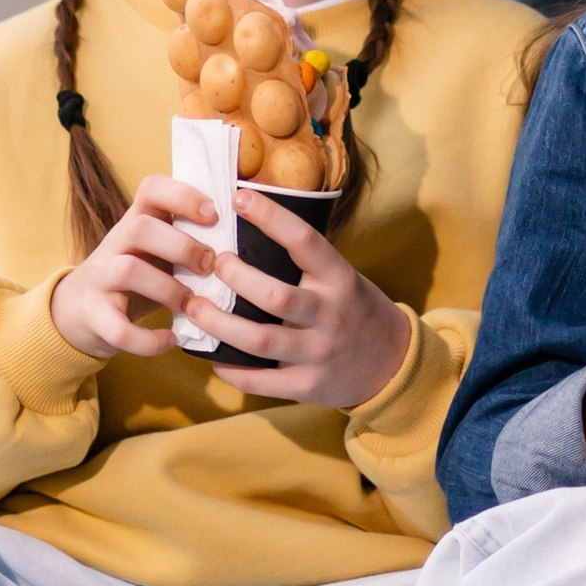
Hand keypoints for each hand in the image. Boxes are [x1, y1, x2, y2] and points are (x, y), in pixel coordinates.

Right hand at [50, 175, 223, 362]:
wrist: (82, 309)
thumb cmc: (138, 274)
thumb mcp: (157, 248)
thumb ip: (188, 237)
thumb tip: (249, 235)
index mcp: (136, 221)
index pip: (151, 189)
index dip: (182, 196)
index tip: (213, 214)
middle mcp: (115, 243)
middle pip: (140, 227)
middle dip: (182, 246)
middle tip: (209, 266)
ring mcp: (101, 278)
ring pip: (127, 270)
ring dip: (168, 289)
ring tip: (191, 304)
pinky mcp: (95, 315)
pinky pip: (118, 327)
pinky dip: (147, 339)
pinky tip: (170, 339)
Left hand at [213, 188, 415, 408]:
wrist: (392, 364)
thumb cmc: (353, 309)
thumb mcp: (341, 278)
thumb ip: (304, 263)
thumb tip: (244, 231)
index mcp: (340, 279)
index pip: (305, 241)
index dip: (271, 217)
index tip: (239, 198)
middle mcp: (330, 315)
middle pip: (275, 296)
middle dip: (235, 278)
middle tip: (212, 262)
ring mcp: (319, 353)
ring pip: (260, 340)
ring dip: (219, 323)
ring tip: (193, 306)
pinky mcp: (308, 386)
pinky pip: (259, 381)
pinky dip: (229, 368)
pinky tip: (212, 355)